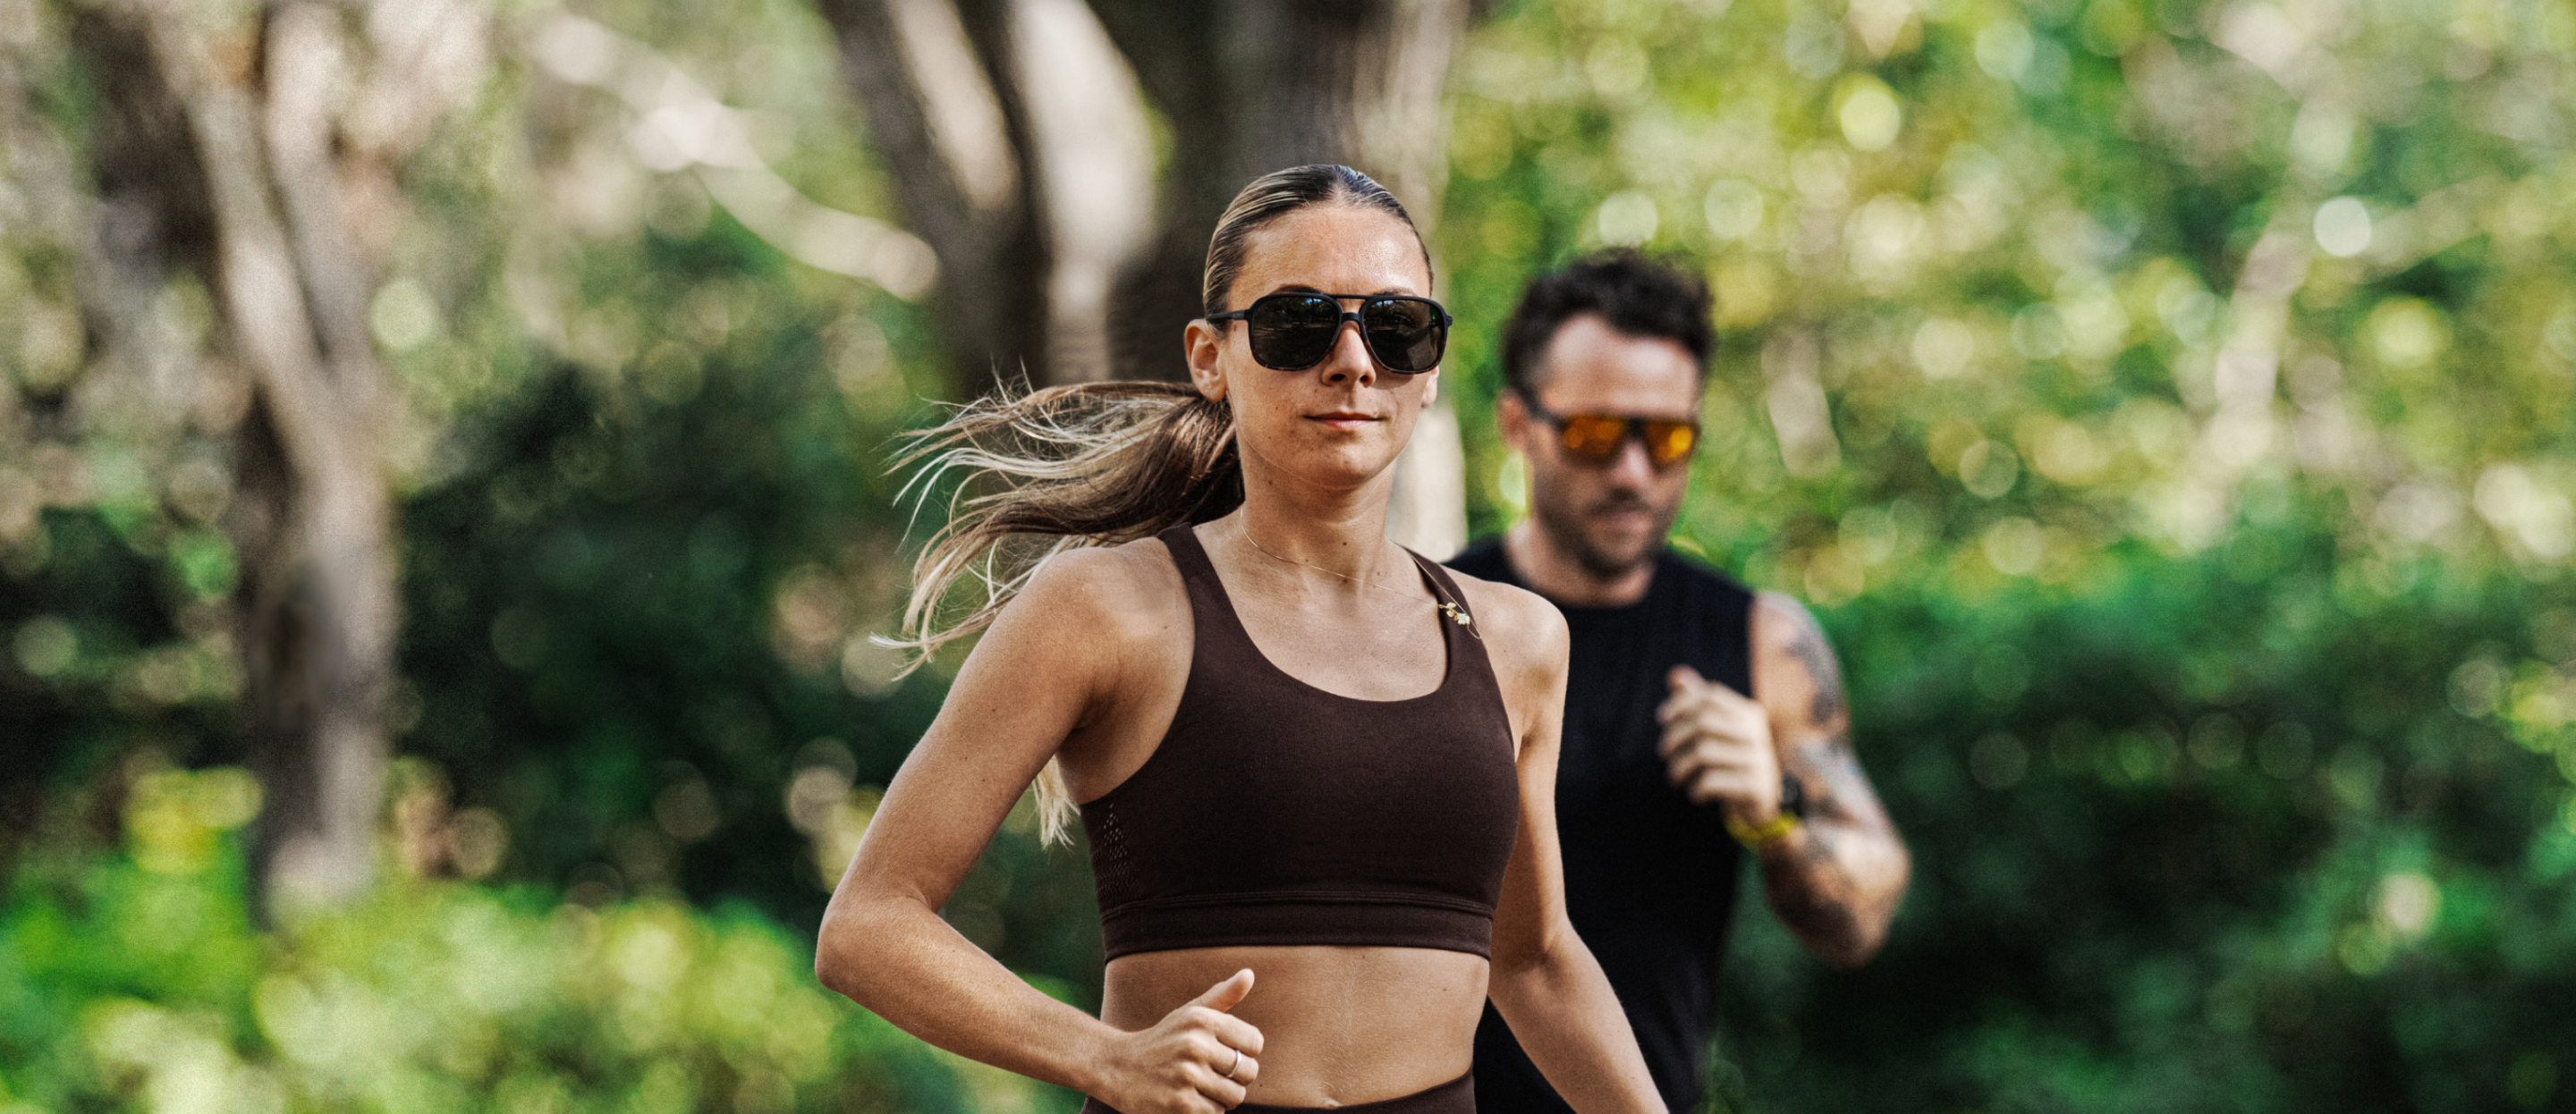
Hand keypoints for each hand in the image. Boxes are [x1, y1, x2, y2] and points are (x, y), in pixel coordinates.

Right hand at [1092, 968, 1264, 1113]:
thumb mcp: (1189, 1013)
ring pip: (1235, 1096)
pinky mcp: (1180, 1105)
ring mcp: (1187, 1076)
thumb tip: (1249, 974)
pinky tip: (1187, 1099)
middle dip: (1235, 1077)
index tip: (1224, 1053)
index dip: (1245, 1051)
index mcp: (1202, 1020)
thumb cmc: (1163, 1040)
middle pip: (1249, 1072)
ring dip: (1221, 1096)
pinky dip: (1206, 1110)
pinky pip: (1216, 1113)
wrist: (1117, 1067)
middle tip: (1211, 1073)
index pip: (1255, 1042)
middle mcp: (1195, 1045)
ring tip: (1199, 1087)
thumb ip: (1223, 995)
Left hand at [1657, 665, 1780, 826]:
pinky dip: (1695, 788)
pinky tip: (1695, 793)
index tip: (1661, 718)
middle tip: (1663, 753)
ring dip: (1679, 767)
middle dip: (1674, 737)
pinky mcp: (1754, 786)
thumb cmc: (1732, 759)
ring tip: (1674, 777)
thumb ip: (1698, 703)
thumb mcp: (1718, 731)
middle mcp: (1757, 733)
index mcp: (1749, 714)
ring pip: (1703, 752)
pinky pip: (1711, 781)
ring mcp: (1758, 760)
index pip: (1709, 696)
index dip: (1680, 702)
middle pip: (1703, 722)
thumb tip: (1675, 674)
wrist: (1763, 801)